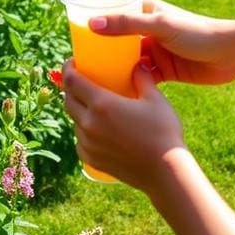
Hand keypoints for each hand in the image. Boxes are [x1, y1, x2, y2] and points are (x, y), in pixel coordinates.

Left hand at [62, 58, 184, 193]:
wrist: (166, 172)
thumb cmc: (163, 132)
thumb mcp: (155, 99)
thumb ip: (143, 78)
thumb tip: (139, 62)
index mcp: (101, 104)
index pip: (72, 81)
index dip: (68, 68)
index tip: (73, 63)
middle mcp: (89, 123)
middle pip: (68, 100)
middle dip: (71, 88)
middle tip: (82, 82)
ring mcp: (88, 143)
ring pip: (74, 120)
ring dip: (78, 110)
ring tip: (92, 106)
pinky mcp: (91, 159)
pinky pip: (79, 140)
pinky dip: (84, 131)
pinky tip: (97, 129)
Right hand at [91, 0, 234, 85]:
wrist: (233, 54)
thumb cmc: (197, 33)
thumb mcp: (159, 26)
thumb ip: (126, 24)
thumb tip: (91, 24)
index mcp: (144, 12)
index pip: (112, 17)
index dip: (93, 28)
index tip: (74, 43)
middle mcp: (147, 31)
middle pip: (116, 43)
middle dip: (100, 55)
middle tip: (80, 70)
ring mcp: (156, 52)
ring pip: (127, 63)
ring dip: (114, 72)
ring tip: (93, 86)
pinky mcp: (165, 71)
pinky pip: (141, 78)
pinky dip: (130, 86)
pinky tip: (116, 97)